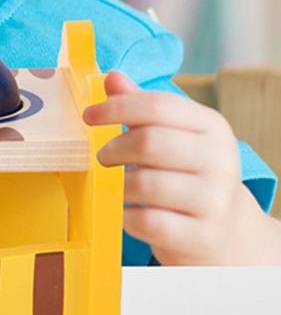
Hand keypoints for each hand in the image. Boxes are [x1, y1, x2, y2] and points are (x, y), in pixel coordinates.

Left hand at [82, 70, 263, 264]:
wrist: (226, 232)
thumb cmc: (187, 178)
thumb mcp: (174, 139)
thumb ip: (142, 110)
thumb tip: (111, 78)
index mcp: (212, 127)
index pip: (159, 106)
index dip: (117, 108)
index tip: (88, 116)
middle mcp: (220, 160)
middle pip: (150, 142)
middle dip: (114, 149)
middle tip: (101, 158)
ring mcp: (214, 200)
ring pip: (145, 184)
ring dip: (116, 186)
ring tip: (113, 186)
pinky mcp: (201, 235)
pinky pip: (146, 221)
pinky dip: (124, 216)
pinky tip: (122, 211)